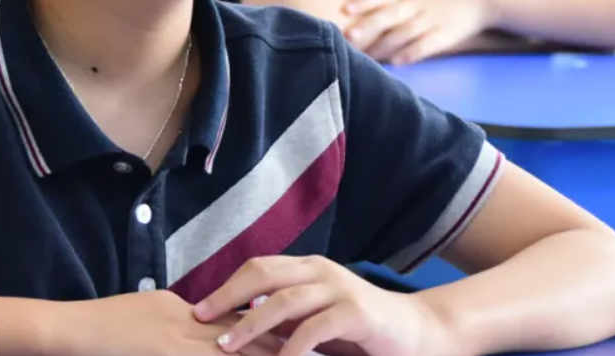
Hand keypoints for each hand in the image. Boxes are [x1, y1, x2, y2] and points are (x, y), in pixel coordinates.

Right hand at [56, 290, 287, 355]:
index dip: (274, 331)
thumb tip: (201, 319)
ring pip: (236, 354)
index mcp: (189, 313)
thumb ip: (181, 318)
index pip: (241, 321)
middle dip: (284, 349)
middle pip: (248, 339)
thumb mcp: (152, 311)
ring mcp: (183, 346)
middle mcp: (193, 328)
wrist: (77, 329)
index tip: (304, 337)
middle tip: (321, 350)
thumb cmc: (107, 323)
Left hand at [193, 255, 457, 355]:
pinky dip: (292, 348)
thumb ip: (283, 317)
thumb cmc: (359, 329)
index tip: (198, 311)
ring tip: (227, 346)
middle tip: (202, 323)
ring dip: (250, 324)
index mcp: (306, 267)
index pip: (257, 267)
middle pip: (262, 274)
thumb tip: (236, 322)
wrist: (417, 332)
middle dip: (227, 298)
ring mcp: (339, 289)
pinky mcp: (356, 313)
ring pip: (284, 300)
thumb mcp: (314, 318)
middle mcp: (319, 270)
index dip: (225, 287)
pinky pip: (316, 327)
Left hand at [341, 0, 493, 62]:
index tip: (345, 10)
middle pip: (389, 15)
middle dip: (368, 26)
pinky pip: (426, 45)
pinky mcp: (445, 34)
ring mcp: (431, 18)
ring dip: (384, 46)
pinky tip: (397, 62)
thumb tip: (355, 11)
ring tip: (366, 57)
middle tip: (349, 37)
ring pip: (403, 33)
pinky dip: (411, 53)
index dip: (364, 1)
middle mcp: (417, 2)